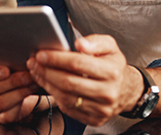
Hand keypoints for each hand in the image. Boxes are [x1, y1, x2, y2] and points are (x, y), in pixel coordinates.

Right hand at [0, 53, 40, 123]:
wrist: (14, 90)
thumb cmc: (7, 71)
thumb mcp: (2, 60)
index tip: (7, 70)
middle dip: (11, 81)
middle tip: (28, 75)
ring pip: (1, 102)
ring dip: (19, 91)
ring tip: (32, 82)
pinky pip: (8, 114)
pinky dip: (21, 102)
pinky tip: (30, 92)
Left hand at [27, 34, 142, 126]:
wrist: (127, 89)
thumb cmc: (113, 63)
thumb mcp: (110, 45)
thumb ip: (95, 41)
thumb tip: (80, 44)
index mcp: (112, 71)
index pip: (78, 64)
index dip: (56, 59)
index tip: (41, 54)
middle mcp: (108, 92)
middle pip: (69, 82)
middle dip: (46, 71)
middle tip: (33, 62)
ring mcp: (101, 109)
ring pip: (66, 97)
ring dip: (47, 84)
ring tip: (36, 72)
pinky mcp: (95, 119)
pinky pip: (69, 109)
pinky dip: (54, 96)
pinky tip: (48, 84)